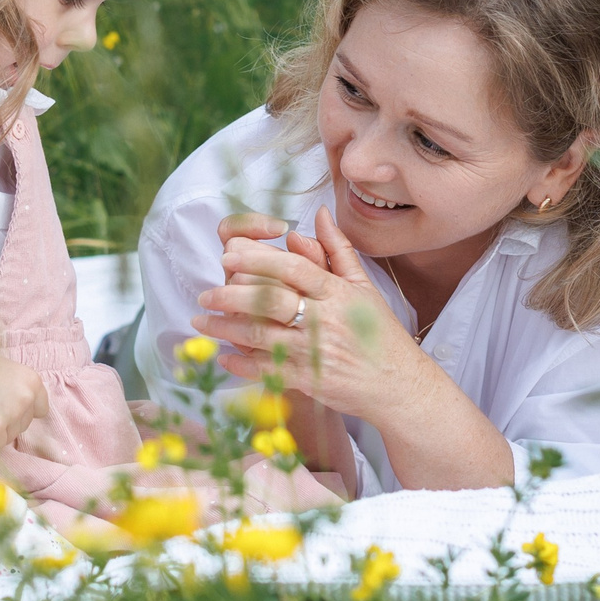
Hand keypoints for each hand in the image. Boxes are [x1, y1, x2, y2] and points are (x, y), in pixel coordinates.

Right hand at [0, 343, 59, 461]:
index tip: (7, 411)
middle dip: (6, 423)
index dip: (22, 412)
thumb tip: (17, 413)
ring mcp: (13, 414)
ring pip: (8, 437)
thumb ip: (15, 390)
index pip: (40, 409)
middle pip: (24, 425)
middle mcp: (27, 398)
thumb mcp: (2, 372)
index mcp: (32, 381)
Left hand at [192, 207, 432, 421]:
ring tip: (201, 323)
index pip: (293, 269)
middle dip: (230, 295)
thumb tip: (318, 215)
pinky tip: (224, 357)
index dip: (258, 259)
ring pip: (261, 336)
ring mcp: (314, 352)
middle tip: (204, 295)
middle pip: (269, 300)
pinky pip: (267, 370)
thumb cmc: (380, 334)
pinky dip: (242, 364)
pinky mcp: (308, 381)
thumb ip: (337, 250)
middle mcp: (325, 320)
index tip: (228, 256)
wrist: (399, 385)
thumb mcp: (363, 288)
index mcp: (337, 293)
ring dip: (225, 329)